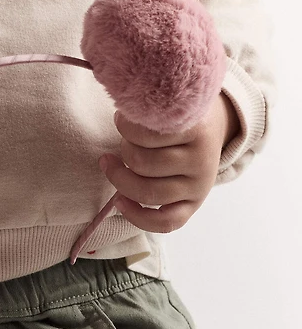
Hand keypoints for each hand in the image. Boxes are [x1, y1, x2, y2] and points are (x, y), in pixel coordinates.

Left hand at [97, 92, 239, 233]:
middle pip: (141, 163)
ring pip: (147, 192)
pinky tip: (119, 202)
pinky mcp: (194, 204)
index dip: (125, 127)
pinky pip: (165, 223)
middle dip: (123, 152)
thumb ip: (149, 111)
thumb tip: (120, 120)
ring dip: (121, 179)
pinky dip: (137, 216)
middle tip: (124, 142)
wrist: (213, 127)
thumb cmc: (180, 116)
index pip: (146, 133)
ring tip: (115, 165)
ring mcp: (199, 186)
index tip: (121, 120)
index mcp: (196, 129)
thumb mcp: (171, 105)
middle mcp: (201, 160)